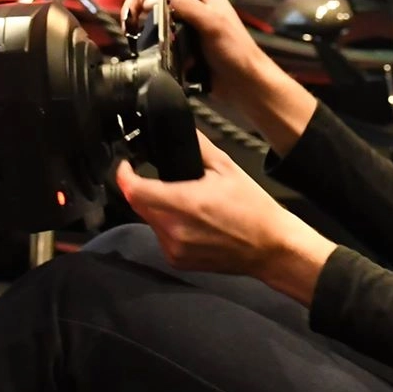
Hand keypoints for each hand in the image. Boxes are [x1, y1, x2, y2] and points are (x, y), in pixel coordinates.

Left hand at [115, 132, 335, 303]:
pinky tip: (190, 222)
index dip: (123, 175)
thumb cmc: (253, 209)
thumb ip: (197, 146)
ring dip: (157, 209)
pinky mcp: (178, 261)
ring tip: (185, 203)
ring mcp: (175, 249)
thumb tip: (180, 130)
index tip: (125, 166)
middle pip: (140, 205)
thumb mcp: (227, 168)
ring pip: (149, 221)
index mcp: (185, 203)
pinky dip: (168, 226)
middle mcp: (175, 230)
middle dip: (145, 190)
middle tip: (164, 181)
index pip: (134, 190)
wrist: (269, 247)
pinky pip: (161, 237)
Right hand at [120, 0, 312, 146]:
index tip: (144, 2)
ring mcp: (182, 19)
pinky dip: (144, 35)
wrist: (241, 82)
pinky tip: (136, 40)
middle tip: (131, 17)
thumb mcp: (212, 23)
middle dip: (139, 1)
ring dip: (138, 19)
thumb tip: (153, 1)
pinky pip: (154, 32)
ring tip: (130, 29)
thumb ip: (184, 6)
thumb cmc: (235, 50)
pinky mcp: (176, 38)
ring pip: (151, 11)